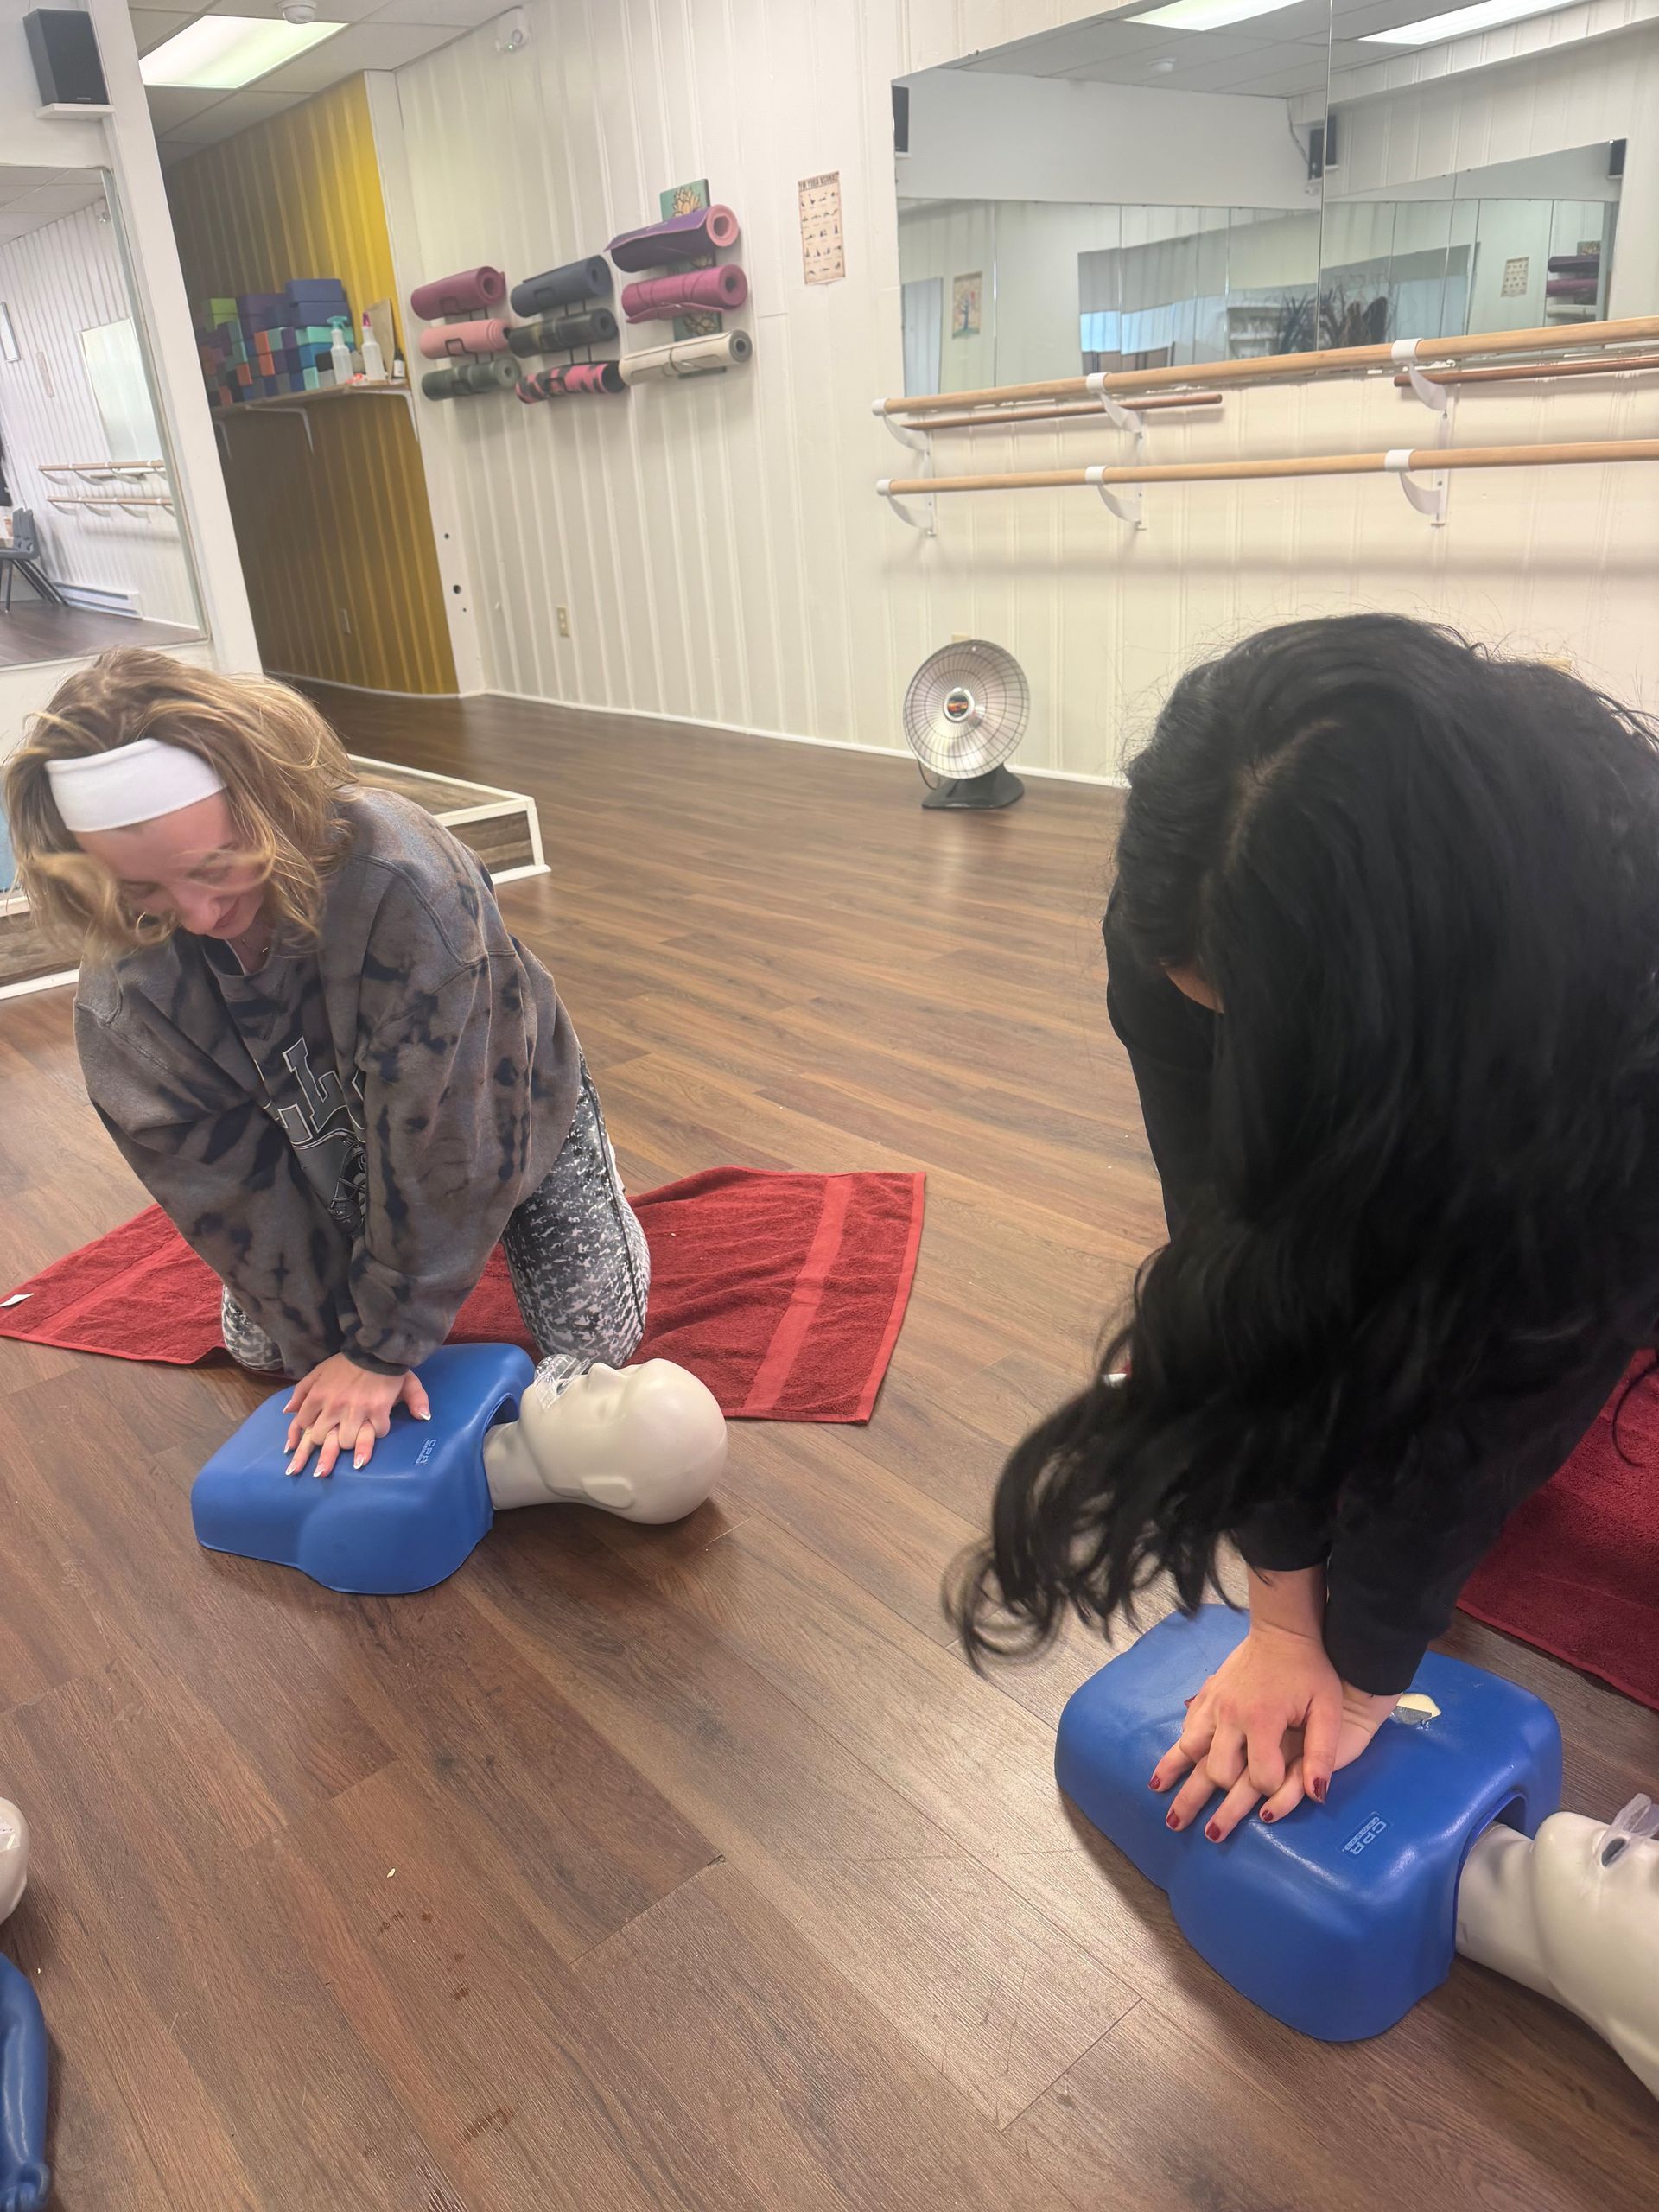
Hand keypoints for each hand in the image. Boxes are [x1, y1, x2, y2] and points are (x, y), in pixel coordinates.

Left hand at [284, 1354, 429, 1477]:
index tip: (297, 1450)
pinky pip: (374, 1434)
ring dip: (346, 1447)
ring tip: (345, 1458)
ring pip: (344, 1442)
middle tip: (320, 1466)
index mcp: (318, 1395)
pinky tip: (370, 1444)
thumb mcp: (319, 1370)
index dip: (301, 1437)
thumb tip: (286, 1411)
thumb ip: (301, 1390)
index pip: (302, 1423)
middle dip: (321, 1449)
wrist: (377, 1348)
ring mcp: (356, 1410)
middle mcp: (333, 1405)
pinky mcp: (378, 1410)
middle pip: (319, 1439)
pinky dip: (373, 1439)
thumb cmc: (348, 1361)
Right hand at [1151, 1622, 1397, 1838]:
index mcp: (1262, 1721)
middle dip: (1216, 1799)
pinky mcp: (1207, 1695)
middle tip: (1209, 1830)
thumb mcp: (1327, 1711)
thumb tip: (1320, 1795)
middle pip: (1218, 1771)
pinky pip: (1188, 1728)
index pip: (1260, 1776)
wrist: (1284, 1632)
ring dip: (1180, 1780)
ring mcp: (1215, 1704)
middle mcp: (1232, 1715)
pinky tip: (1166, 1769)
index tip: (1277, 1794)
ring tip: (1167, 1807)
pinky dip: (1177, 1752)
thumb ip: (1323, 1753)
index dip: (1270, 1791)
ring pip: (1191, 1750)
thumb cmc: (1312, 1672)